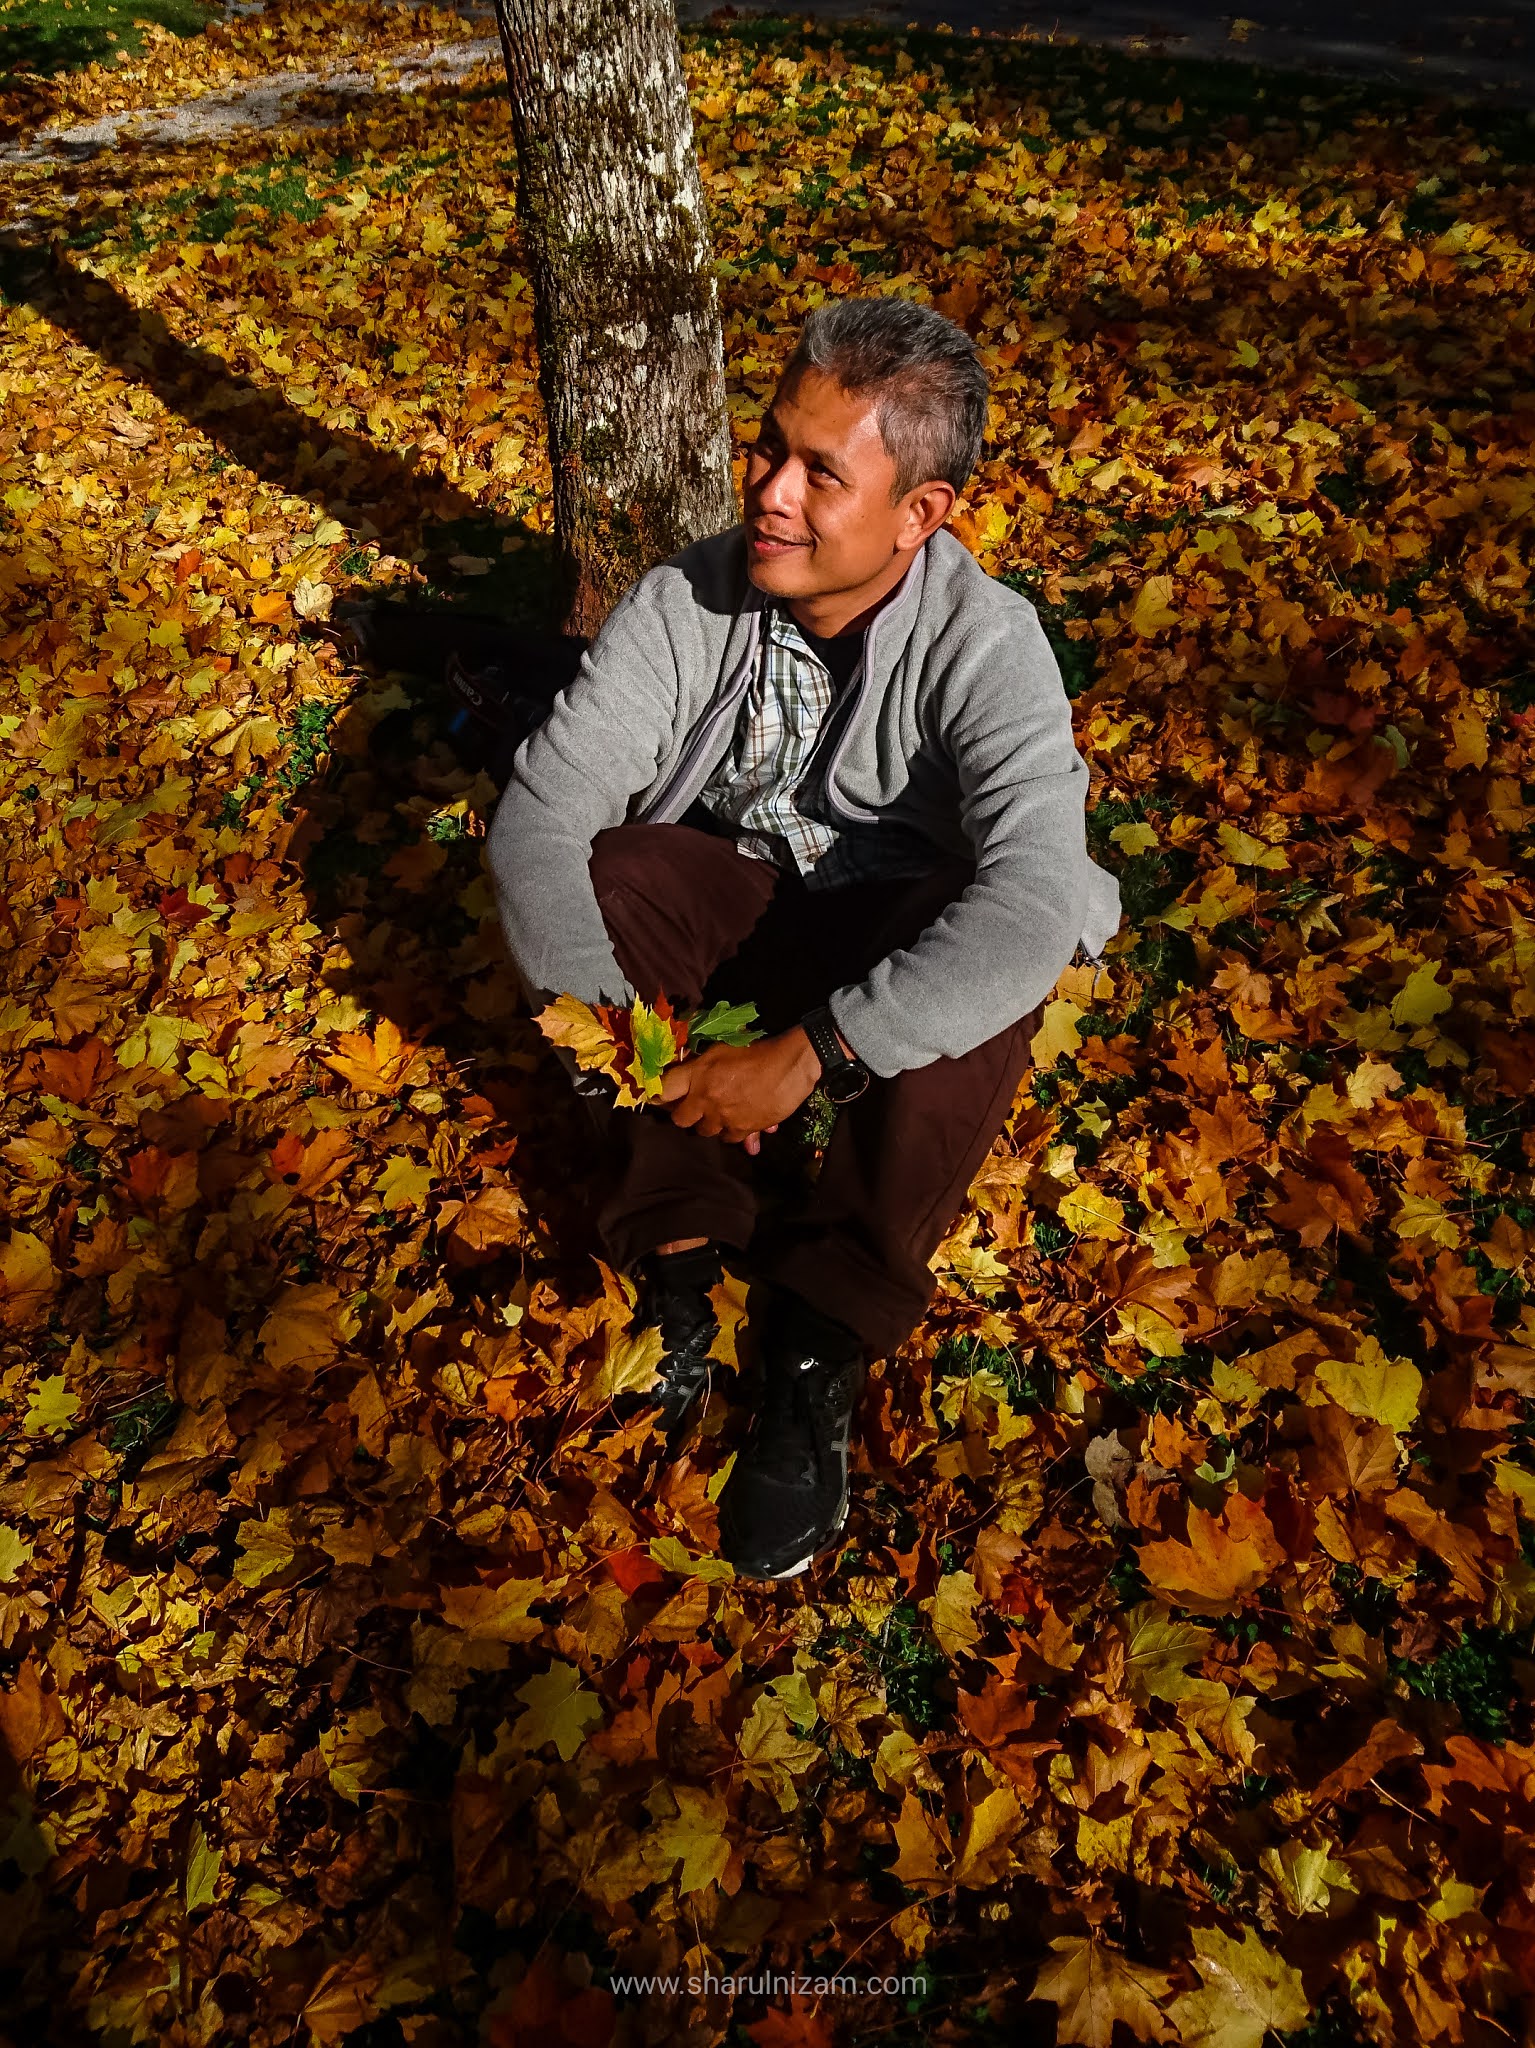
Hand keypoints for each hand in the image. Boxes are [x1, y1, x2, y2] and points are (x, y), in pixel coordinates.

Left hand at [658, 1027, 821, 1153]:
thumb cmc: (758, 1049)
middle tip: (693, 1107)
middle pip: (680, 1120)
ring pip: (706, 1131)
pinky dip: (735, 1133)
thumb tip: (691, 1072)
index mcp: (699, 1074)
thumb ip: (704, 1065)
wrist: (791, 1064)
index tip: (655, 1098)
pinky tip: (743, 1122)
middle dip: (685, 1115)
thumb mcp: (724, 1048)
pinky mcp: (744, 1129)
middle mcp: (706, 1099)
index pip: (663, 1091)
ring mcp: (724, 1117)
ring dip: (710, 1124)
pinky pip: (732, 1139)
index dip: (656, 1096)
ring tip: (721, 1113)